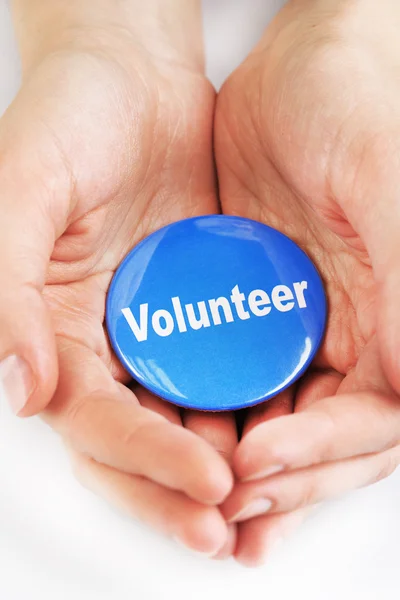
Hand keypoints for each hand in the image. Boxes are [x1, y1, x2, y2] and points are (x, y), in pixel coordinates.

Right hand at [1, 0, 235, 555]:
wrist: (129, 77)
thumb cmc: (67, 119)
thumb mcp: (21, 191)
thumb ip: (8, 292)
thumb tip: (22, 393)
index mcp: (51, 329)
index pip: (94, 421)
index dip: (143, 461)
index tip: (203, 483)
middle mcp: (100, 340)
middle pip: (134, 441)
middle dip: (177, 490)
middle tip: (227, 526)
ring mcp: (151, 326)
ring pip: (182, 416)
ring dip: (218, 461)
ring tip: (263, 496)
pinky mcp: (197, 303)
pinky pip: (222, 365)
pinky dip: (246, 403)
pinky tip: (276, 428)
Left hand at [215, 0, 399, 565]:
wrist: (297, 67)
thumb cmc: (351, 101)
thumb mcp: (379, 178)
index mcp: (394, 314)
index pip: (374, 416)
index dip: (324, 451)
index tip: (263, 460)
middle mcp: (357, 332)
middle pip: (330, 438)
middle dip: (284, 479)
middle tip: (226, 504)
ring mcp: (306, 327)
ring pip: (285, 422)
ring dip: (249, 471)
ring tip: (209, 504)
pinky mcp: (259, 311)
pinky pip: (241, 383)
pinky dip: (221, 424)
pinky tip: (192, 449)